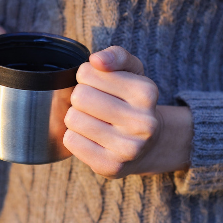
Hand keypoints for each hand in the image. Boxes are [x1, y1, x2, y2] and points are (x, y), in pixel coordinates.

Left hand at [63, 46, 192, 177]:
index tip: (100, 85)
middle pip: (79, 96)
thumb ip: (116, 55)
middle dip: (81, 97)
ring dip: (77, 117)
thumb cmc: (134, 102)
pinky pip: (71, 141)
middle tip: (95, 105)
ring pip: (72, 119)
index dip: (86, 76)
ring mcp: (128, 148)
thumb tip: (96, 60)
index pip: (87, 72)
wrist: (151, 145)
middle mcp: (142, 122)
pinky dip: (75, 137)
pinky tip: (92, 138)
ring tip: (94, 121)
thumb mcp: (132, 72)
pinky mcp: (111, 167)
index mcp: (146, 92)